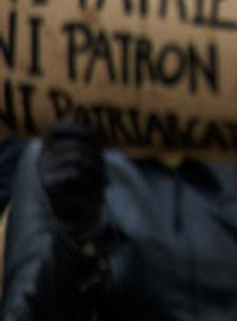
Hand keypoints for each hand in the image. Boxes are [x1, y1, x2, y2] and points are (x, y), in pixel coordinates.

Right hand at [39, 120, 106, 236]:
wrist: (78, 212)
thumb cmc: (85, 179)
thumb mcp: (88, 155)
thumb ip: (84, 136)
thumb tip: (78, 111)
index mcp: (49, 147)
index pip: (59, 128)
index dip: (80, 130)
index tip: (97, 139)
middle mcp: (42, 156)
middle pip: (76, 145)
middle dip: (97, 156)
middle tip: (106, 170)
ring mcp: (43, 170)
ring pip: (77, 158)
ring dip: (97, 170)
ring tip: (105, 181)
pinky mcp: (48, 184)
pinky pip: (74, 173)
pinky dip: (91, 181)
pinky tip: (97, 190)